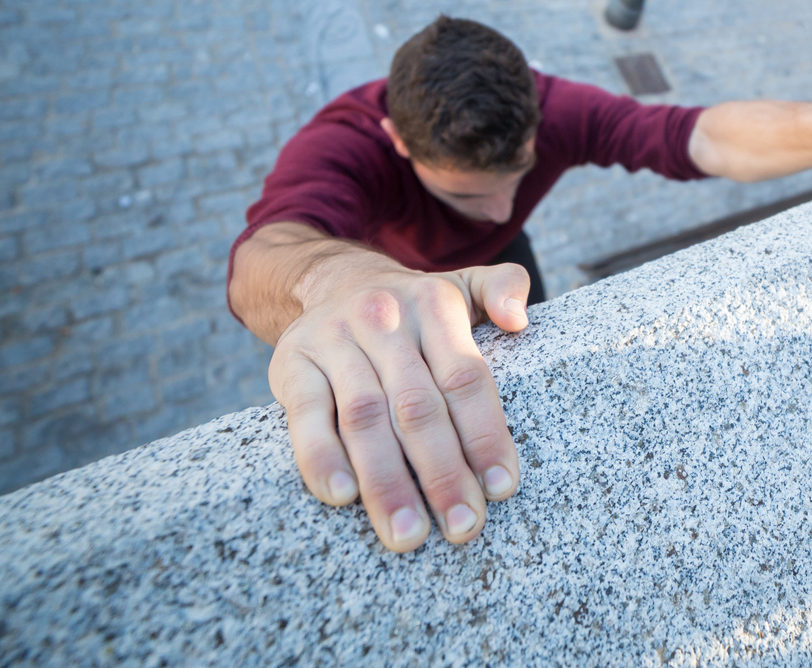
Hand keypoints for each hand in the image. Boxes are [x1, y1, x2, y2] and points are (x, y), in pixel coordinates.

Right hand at [268, 257, 530, 551]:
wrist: (332, 278)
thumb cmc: (414, 305)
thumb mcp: (464, 284)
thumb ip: (503, 288)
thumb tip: (519, 319)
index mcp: (434, 306)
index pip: (464, 377)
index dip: (484, 434)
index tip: (502, 488)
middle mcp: (384, 320)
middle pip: (417, 406)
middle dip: (443, 473)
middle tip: (463, 527)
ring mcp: (334, 342)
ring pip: (365, 418)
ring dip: (387, 481)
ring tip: (408, 533)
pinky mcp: (292, 364)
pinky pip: (307, 415)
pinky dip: (321, 457)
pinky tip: (342, 496)